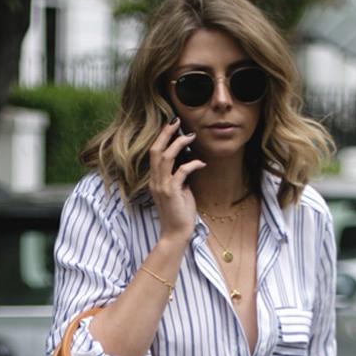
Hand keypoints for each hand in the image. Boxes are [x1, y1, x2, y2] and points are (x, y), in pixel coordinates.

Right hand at [149, 117, 204, 243]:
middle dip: (166, 133)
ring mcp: (162, 186)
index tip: (172, 126)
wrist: (175, 234)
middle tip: (177, 121)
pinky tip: (201, 162)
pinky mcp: (172, 193)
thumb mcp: (178, 191)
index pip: (154, 153)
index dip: (162, 137)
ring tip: (191, 136)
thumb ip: (179, 177)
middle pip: (156, 150)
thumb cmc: (179, 213)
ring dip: (179, 144)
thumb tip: (187, 163)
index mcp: (155, 180)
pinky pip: (181, 172)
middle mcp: (155, 181)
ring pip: (166, 157)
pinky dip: (192, 164)